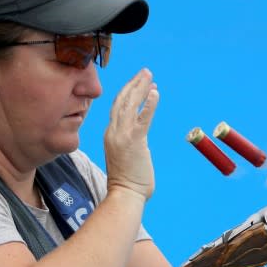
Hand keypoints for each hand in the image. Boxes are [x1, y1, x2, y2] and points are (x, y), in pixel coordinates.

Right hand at [104, 68, 158, 200]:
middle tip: (145, 72)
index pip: (118, 107)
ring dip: (141, 88)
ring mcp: (122, 135)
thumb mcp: (125, 155)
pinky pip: (143, 118)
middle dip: (134, 84)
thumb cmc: (127, 180)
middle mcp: (113, 131)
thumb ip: (130, 142)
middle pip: (122, 100)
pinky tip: (155, 93)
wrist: (124, 194)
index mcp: (111, 134)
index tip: (141, 83)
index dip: (129, 92)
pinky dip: (149, 104)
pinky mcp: (134, 141)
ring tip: (150, 76)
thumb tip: (139, 140)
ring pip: (130, 104)